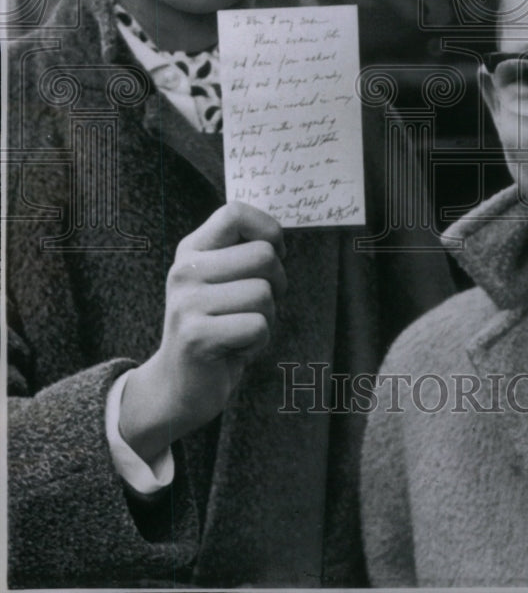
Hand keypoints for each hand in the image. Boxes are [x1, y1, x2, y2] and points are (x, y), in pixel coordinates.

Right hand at [119, 202, 286, 462]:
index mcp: (192, 250)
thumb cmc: (216, 326)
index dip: (267, 230)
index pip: (235, 213)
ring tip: (240, 330)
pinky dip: (259, 343)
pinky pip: (258, 327)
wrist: (178, 386)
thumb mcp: (220, 280)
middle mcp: (184, 270)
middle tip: (257, 306)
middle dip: (277, 284)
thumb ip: (241, 252)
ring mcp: (187, 303)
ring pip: (264, 294)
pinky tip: (235, 350)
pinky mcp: (196, 337)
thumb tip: (276, 239)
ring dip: (266, 319)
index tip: (272, 255)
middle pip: (263, 256)